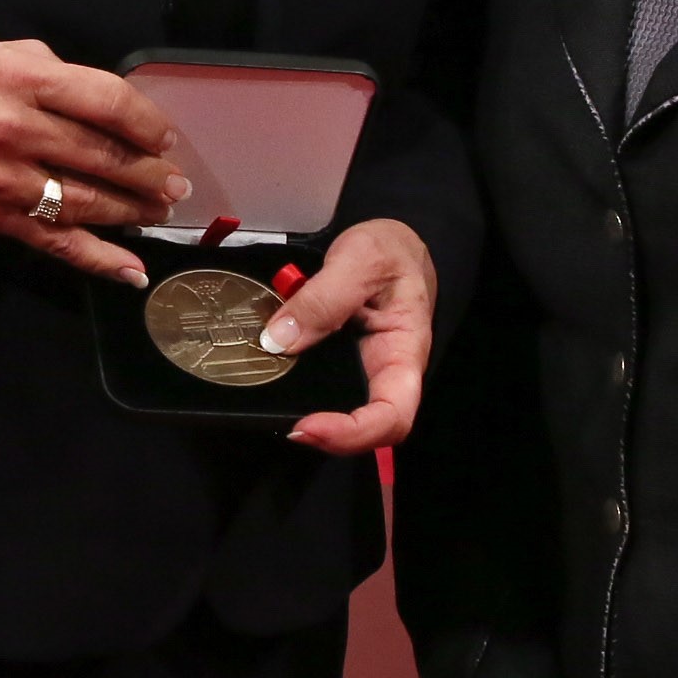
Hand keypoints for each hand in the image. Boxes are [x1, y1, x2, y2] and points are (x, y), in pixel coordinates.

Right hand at [0, 39, 186, 286]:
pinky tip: (134, 271)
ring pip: (89, 202)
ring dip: (134, 210)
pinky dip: (100, 260)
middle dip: (150, 172)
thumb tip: (108, 104)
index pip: (105, 101)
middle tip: (177, 183)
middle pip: (103, 156)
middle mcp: (16, 129)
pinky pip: (58, 243)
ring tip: (160, 210)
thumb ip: (54, 72)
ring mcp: (7, 180)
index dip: (146, 122)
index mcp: (21, 78)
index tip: (166, 136)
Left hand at [270, 217, 434, 455]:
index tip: (308, 427)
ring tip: (273, 411)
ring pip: (343, 414)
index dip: (353, 433)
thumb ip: (322, 297)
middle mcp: (386, 372)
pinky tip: (273, 381)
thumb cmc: (390, 249)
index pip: (393, 416)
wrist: (392, 240)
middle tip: (284, 426)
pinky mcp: (340, 363)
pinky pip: (322, 389)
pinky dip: (299, 394)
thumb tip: (279, 341)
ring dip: (311, 421)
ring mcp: (363, 371)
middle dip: (327, 437)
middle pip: (368, 429)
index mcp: (405, 352)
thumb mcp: (359, 259)